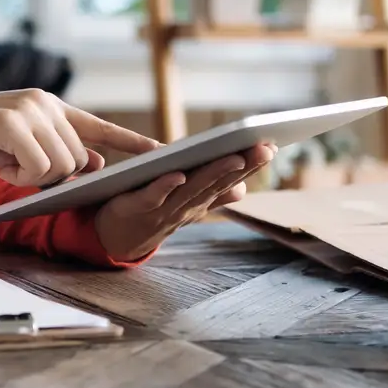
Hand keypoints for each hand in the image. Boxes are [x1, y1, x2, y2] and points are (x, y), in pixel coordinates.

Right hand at [0, 88, 160, 187]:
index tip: (161, 150)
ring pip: (60, 165)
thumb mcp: (28, 143)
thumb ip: (61, 148)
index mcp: (54, 107)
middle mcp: (46, 105)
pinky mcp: (12, 124)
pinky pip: (36, 167)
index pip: (100, 125)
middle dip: (57, 176)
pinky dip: (20, 177)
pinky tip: (2, 167)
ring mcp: (29, 112)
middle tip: (24, 172)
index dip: (131, 141)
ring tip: (11, 168)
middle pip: (78, 158)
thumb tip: (98, 164)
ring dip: (36, 179)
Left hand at [93, 143, 276, 262]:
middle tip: (265, 148)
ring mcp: (161, 209)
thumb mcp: (184, 207)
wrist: (114, 241)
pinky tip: (179, 174)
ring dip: (213, 174)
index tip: (273, 147)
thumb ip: (210, 197)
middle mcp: (184, 206)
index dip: (250, 166)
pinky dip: (165, 186)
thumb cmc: (150, 216)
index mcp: (197, 202)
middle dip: (242, 166)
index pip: (228, 181)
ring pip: (191, 189)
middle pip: (215, 183)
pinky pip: (152, 196)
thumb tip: (243, 190)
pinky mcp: (134, 207)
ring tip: (234, 156)